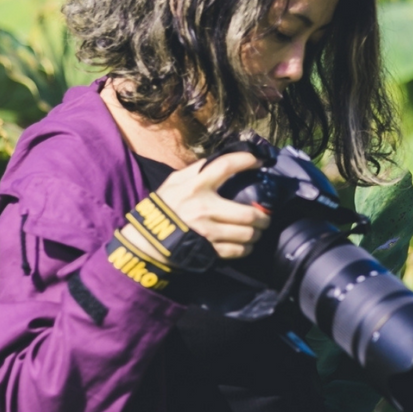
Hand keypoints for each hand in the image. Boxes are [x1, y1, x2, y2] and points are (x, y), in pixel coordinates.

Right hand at [145, 152, 269, 259]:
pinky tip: (244, 244)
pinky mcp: (208, 251)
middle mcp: (204, 209)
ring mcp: (207, 232)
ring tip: (257, 230)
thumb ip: (194, 170)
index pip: (225, 166)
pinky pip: (237, 251)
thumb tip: (217, 160)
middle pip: (248, 213)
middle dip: (263, 216)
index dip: (246, 160)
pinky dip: (245, 248)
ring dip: (256, 233)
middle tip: (265, 215)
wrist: (147, 242)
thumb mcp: (173, 183)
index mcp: (195, 187)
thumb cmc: (163, 208)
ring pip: (246, 234)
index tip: (259, 162)